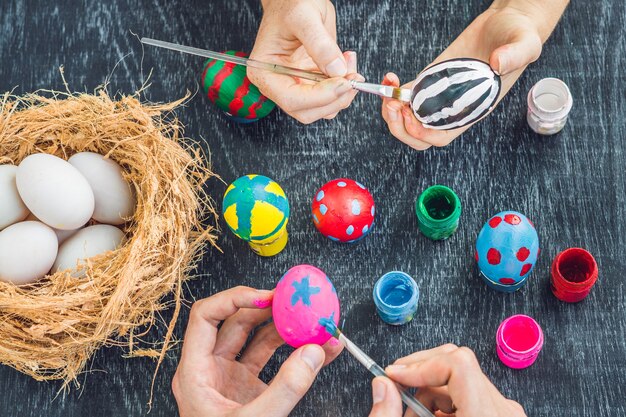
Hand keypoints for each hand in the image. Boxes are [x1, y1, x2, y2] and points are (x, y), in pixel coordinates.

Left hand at [172, 286, 342, 416]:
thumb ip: (286, 388)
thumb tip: (313, 353)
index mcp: (195, 372)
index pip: (205, 316)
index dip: (234, 299)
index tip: (266, 298)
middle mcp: (210, 369)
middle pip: (236, 323)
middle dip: (269, 310)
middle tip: (296, 302)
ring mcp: (229, 378)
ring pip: (257, 339)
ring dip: (287, 330)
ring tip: (314, 323)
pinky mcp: (248, 389)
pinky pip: (272, 361)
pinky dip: (295, 352)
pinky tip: (319, 349)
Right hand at [248, 0, 363, 123]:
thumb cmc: (290, 3)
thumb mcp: (304, 17)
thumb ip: (320, 45)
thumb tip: (337, 70)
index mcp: (265, 72)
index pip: (292, 100)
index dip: (320, 96)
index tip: (343, 83)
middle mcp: (279, 83)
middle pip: (307, 111)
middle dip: (334, 99)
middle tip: (353, 78)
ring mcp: (296, 84)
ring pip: (322, 108)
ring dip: (343, 93)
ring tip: (350, 63)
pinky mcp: (312, 82)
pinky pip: (331, 96)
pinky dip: (345, 86)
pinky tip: (348, 63)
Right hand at [368, 344, 525, 416]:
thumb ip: (394, 415)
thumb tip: (383, 385)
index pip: (456, 363)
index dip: (419, 364)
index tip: (395, 375)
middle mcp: (503, 411)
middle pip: (457, 366)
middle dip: (419, 376)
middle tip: (396, 392)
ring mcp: (505, 413)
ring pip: (461, 380)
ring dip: (428, 392)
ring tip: (411, 415)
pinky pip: (470, 395)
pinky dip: (444, 404)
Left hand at [381, 2, 545, 149]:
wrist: (507, 22)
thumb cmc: (519, 36)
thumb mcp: (525, 44)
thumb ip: (515, 55)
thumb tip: (498, 63)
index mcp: (473, 109)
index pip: (441, 136)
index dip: (422, 133)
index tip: (411, 115)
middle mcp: (453, 107)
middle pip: (418, 134)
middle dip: (399, 126)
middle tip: (392, 103)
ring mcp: (439, 94)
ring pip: (408, 118)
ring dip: (391, 110)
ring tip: (388, 89)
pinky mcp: (430, 79)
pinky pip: (407, 95)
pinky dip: (393, 92)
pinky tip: (391, 78)